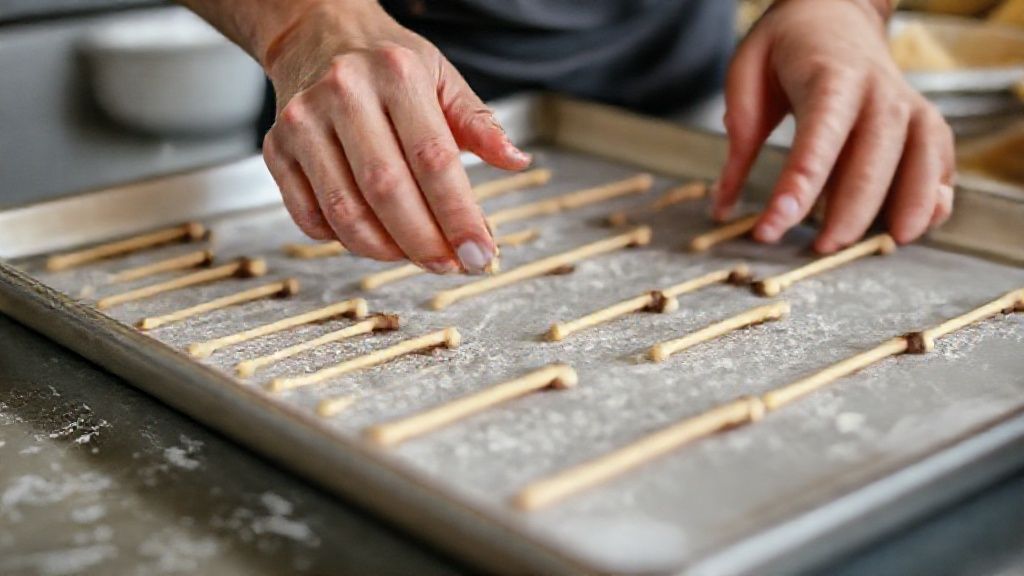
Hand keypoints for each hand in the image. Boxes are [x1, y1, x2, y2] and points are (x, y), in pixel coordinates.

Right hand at [260, 1, 530, 272]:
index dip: (458, 215)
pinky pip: (308, 215)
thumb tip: (517, 161)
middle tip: (451, 266)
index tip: (481, 253)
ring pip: (344, 209)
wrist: (317, 34)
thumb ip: (479, 123)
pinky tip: (371, 238)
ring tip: (414, 256)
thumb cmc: (388, 64)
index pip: (434, 158)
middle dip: (424, 241)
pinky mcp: (276, 147)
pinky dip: (341, 240)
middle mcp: (344, 93)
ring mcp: (303, 121)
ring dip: (384, 249)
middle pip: (386, 189)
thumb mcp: (442, 78)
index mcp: (396, 74)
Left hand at [714, 0, 954, 252]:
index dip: (798, 188)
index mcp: (830, 77)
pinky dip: (936, 196)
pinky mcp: (925, 120)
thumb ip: (738, 142)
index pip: (818, 139)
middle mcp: (878, 90)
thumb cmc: (787, 46)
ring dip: (905, 207)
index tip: (774, 227)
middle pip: (874, 157)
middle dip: (849, 210)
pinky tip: (917, 226)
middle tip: (818, 248)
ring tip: (883, 247)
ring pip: (920, 159)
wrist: (837, 10)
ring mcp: (909, 104)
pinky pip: (940, 160)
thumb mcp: (746, 75)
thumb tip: (721, 208)